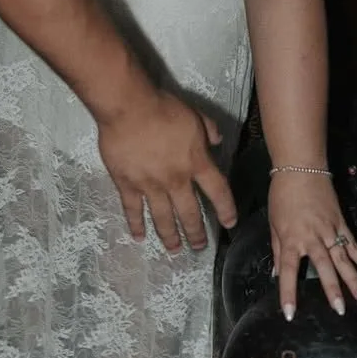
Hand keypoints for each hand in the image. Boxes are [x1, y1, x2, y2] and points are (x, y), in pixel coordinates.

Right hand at [97, 90, 237, 252]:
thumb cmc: (164, 108)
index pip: (217, 192)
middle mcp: (176, 180)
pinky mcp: (127, 184)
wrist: (129, 107)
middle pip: (190, 213)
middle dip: (196, 232)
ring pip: (163, 217)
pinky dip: (136, 224)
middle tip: (199, 247)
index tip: (229, 223)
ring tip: (174, 250)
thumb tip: (218, 141)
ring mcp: (150, 185)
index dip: (226, 209)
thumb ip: (209, 130)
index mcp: (196, 162)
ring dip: (170, 236)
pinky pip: (133, 209)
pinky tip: (140, 237)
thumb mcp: (195, 115)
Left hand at [269, 171, 356, 318]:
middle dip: (333, 289)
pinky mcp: (342, 224)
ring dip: (355, 280)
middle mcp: (313, 237)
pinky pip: (355, 246)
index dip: (288, 292)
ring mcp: (330, 231)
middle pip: (324, 267)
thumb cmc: (282, 197)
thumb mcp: (274, 224)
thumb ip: (279, 251)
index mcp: (292, 238)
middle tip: (341, 310)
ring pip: (344, 259)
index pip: (289, 270)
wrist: (300, 169)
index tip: (291, 313)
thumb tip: (278, 275)